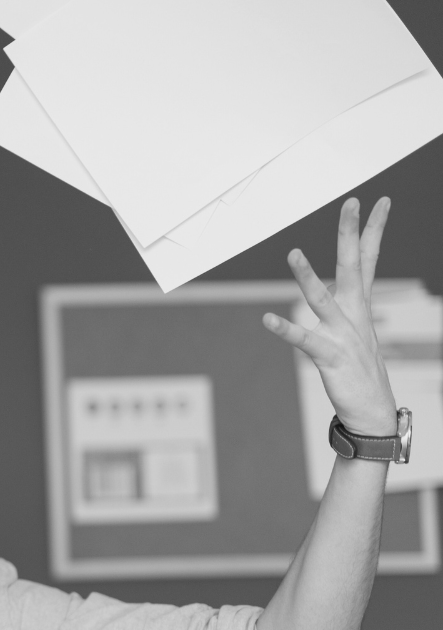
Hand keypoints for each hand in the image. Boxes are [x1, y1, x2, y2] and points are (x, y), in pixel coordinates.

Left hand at [261, 197, 396, 436]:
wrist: (371, 410)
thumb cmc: (360, 372)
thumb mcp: (357, 334)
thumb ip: (348, 310)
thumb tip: (341, 292)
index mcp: (361, 307)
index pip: (369, 260)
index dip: (373, 231)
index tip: (379, 202)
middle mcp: (354, 315)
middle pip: (354, 266)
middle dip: (351, 233)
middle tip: (351, 202)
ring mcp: (343, 335)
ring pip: (323, 299)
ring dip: (308, 276)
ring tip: (293, 253)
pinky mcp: (329, 356)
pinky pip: (304, 341)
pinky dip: (286, 330)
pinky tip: (267, 320)